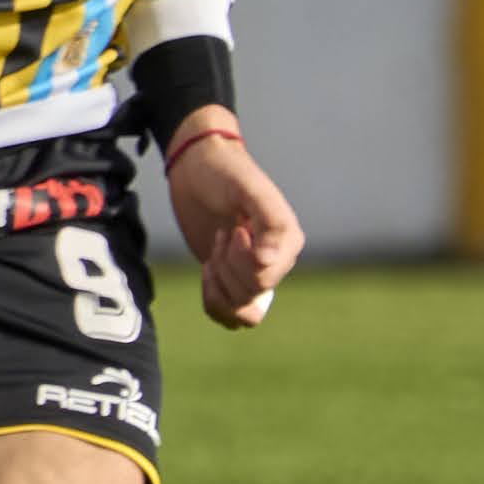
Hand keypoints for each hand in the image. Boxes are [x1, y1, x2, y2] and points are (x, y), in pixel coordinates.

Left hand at [164, 118, 302, 327]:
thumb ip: (267, 220)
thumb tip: (267, 263)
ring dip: (219, 286)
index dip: (242, 259)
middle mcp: (275, 262)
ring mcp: (252, 274)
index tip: (234, 228)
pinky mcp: (230, 280)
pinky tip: (206, 270)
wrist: (196, 168)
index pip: (265, 278)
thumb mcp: (247, 188)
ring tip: (215, 251)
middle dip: (227, 267)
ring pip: (242, 313)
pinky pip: (228, 315)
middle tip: (222, 234)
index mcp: (288, 241)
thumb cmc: (224, 173)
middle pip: (252, 296)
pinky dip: (212, 299)